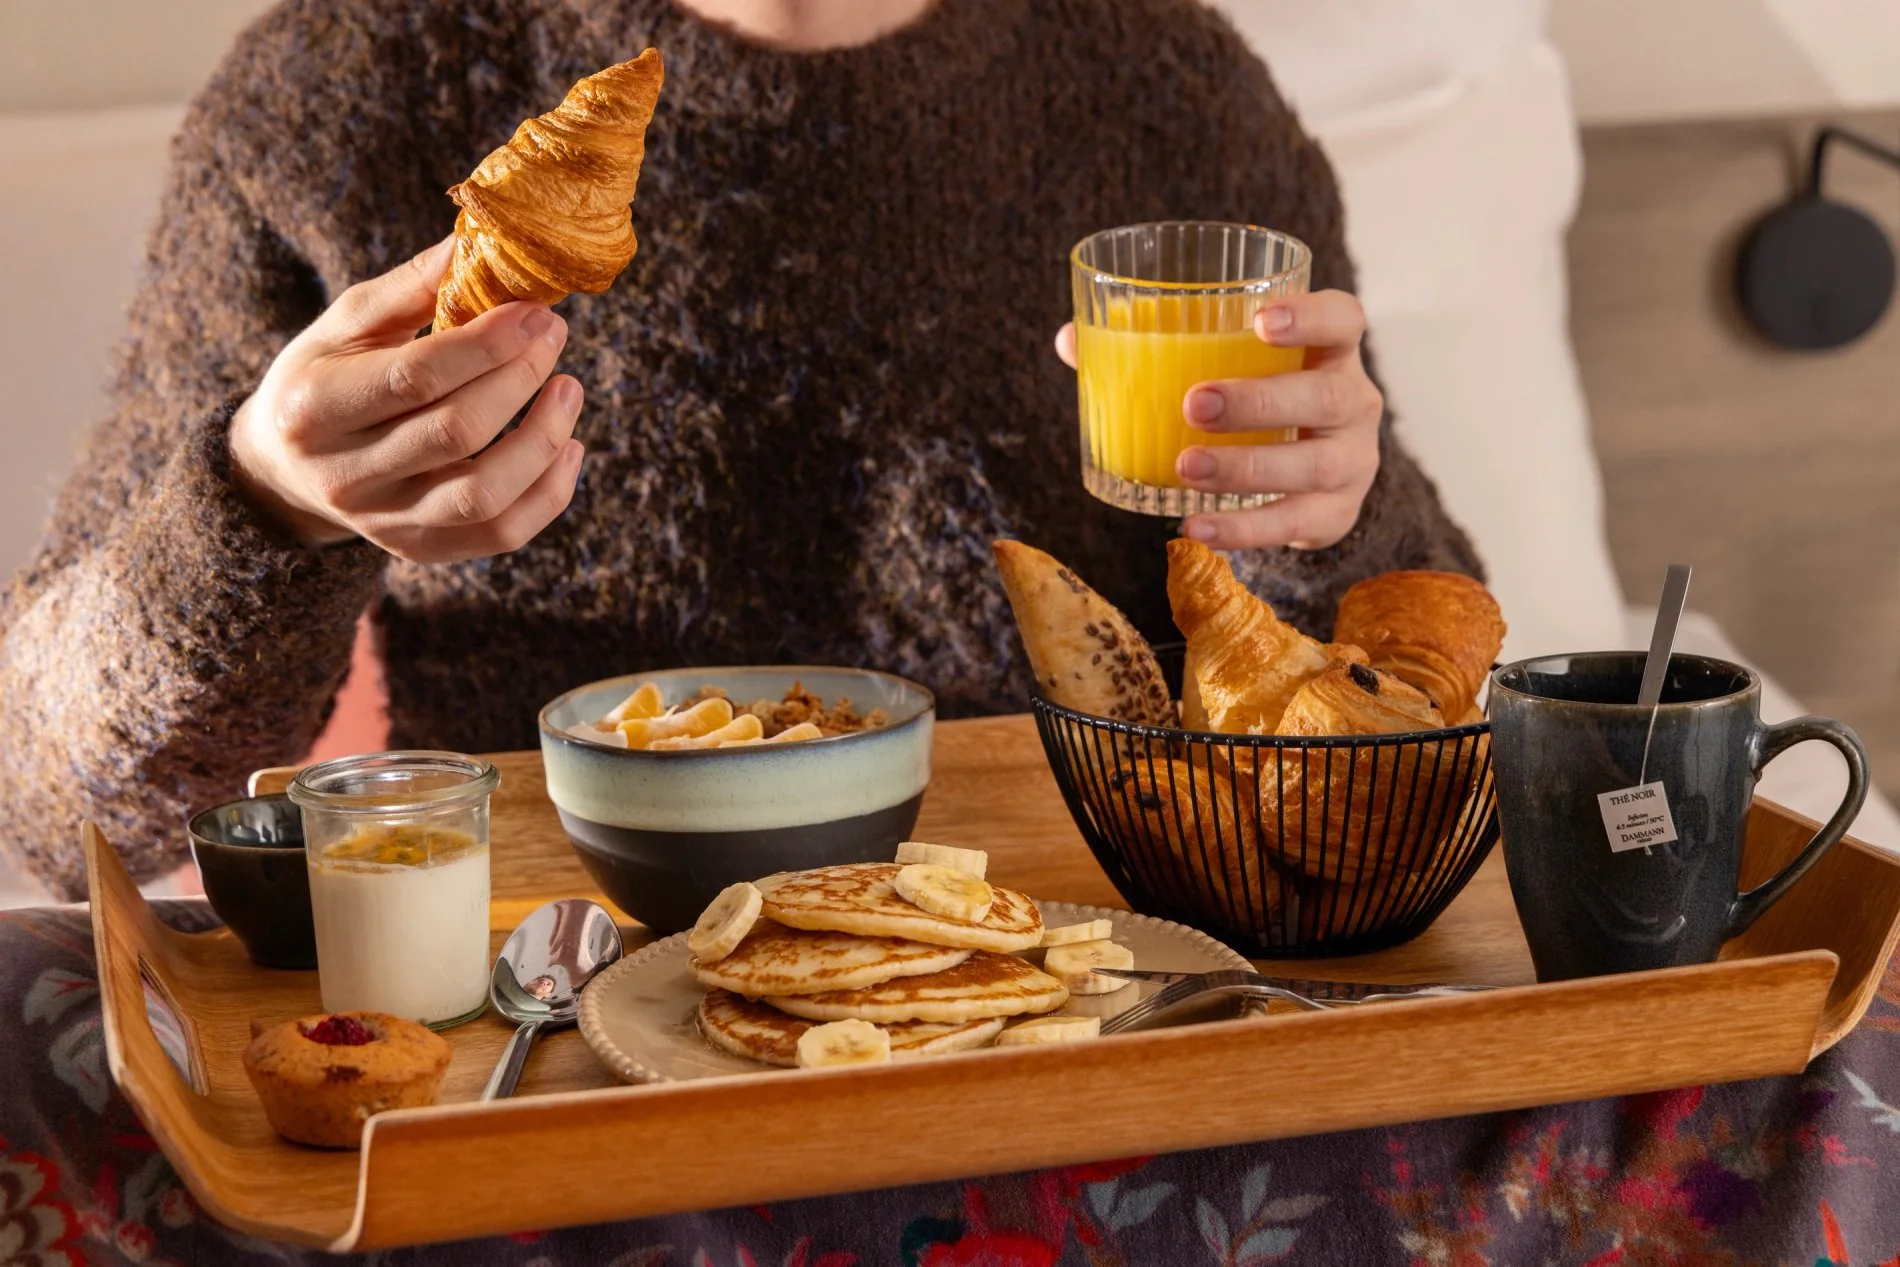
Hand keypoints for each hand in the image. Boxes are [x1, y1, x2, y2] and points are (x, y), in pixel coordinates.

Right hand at [229, 236, 584, 563]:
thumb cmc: (325, 378)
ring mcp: (385, 523)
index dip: (486, 343)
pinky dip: (550, 492)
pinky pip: (502, 535)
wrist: (284, 470)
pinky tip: (569, 445)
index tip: (534, 310)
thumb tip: (482, 241)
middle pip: (456, 432)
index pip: (415, 377)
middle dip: (520, 377)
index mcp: (317, 407)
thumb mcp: (347, 324)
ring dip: (544, 438)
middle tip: (553, 333)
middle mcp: (347, 476)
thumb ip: (413, 287)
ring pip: (484, 495)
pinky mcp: (421, 550)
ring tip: (569, 388)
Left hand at [1055, 289, 1381, 549]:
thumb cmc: (1257, 405)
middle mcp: (1355, 402)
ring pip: (1312, 465)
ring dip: (1245, 468)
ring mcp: (1353, 462)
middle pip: (1326, 396)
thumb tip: (1071, 339)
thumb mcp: (1229, 369)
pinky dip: (1242, 530)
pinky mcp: (1337, 515)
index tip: (1259, 321)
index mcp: (1331, 352)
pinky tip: (1196, 528)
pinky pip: (1293, 525)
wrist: (1313, 478)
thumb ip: (1156, 349)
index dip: (1310, 317)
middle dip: (1259, 402)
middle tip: (1195, 404)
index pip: (1343, 319)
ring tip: (1186, 467)